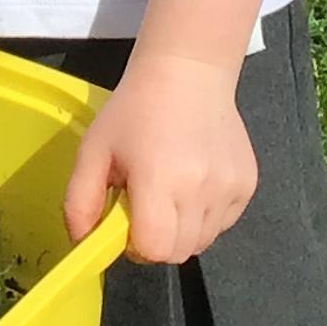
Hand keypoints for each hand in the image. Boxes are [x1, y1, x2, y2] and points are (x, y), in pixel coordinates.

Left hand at [62, 53, 255, 263]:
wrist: (188, 72)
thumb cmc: (136, 109)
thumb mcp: (94, 148)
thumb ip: (79, 200)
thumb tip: (80, 240)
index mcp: (159, 180)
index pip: (155, 249)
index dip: (136, 245)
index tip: (128, 222)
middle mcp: (201, 189)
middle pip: (179, 253)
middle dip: (158, 240)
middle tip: (147, 207)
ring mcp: (229, 187)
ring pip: (203, 241)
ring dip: (183, 230)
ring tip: (171, 193)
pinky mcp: (247, 184)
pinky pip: (224, 223)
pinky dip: (206, 216)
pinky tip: (194, 184)